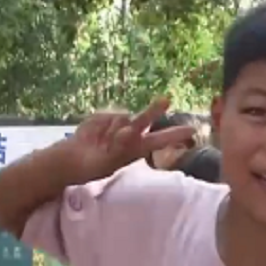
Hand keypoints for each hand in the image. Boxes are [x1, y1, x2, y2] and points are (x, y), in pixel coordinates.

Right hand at [63, 97, 196, 181]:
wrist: (73, 157)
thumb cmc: (95, 165)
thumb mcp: (109, 163)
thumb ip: (121, 147)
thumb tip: (129, 130)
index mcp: (138, 148)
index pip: (160, 140)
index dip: (175, 135)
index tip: (191, 131)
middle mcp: (132, 133)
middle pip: (146, 119)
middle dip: (155, 110)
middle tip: (166, 100)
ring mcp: (119, 123)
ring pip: (124, 119)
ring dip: (116, 130)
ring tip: (104, 143)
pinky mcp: (106, 116)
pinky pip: (108, 117)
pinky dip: (102, 126)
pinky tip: (95, 135)